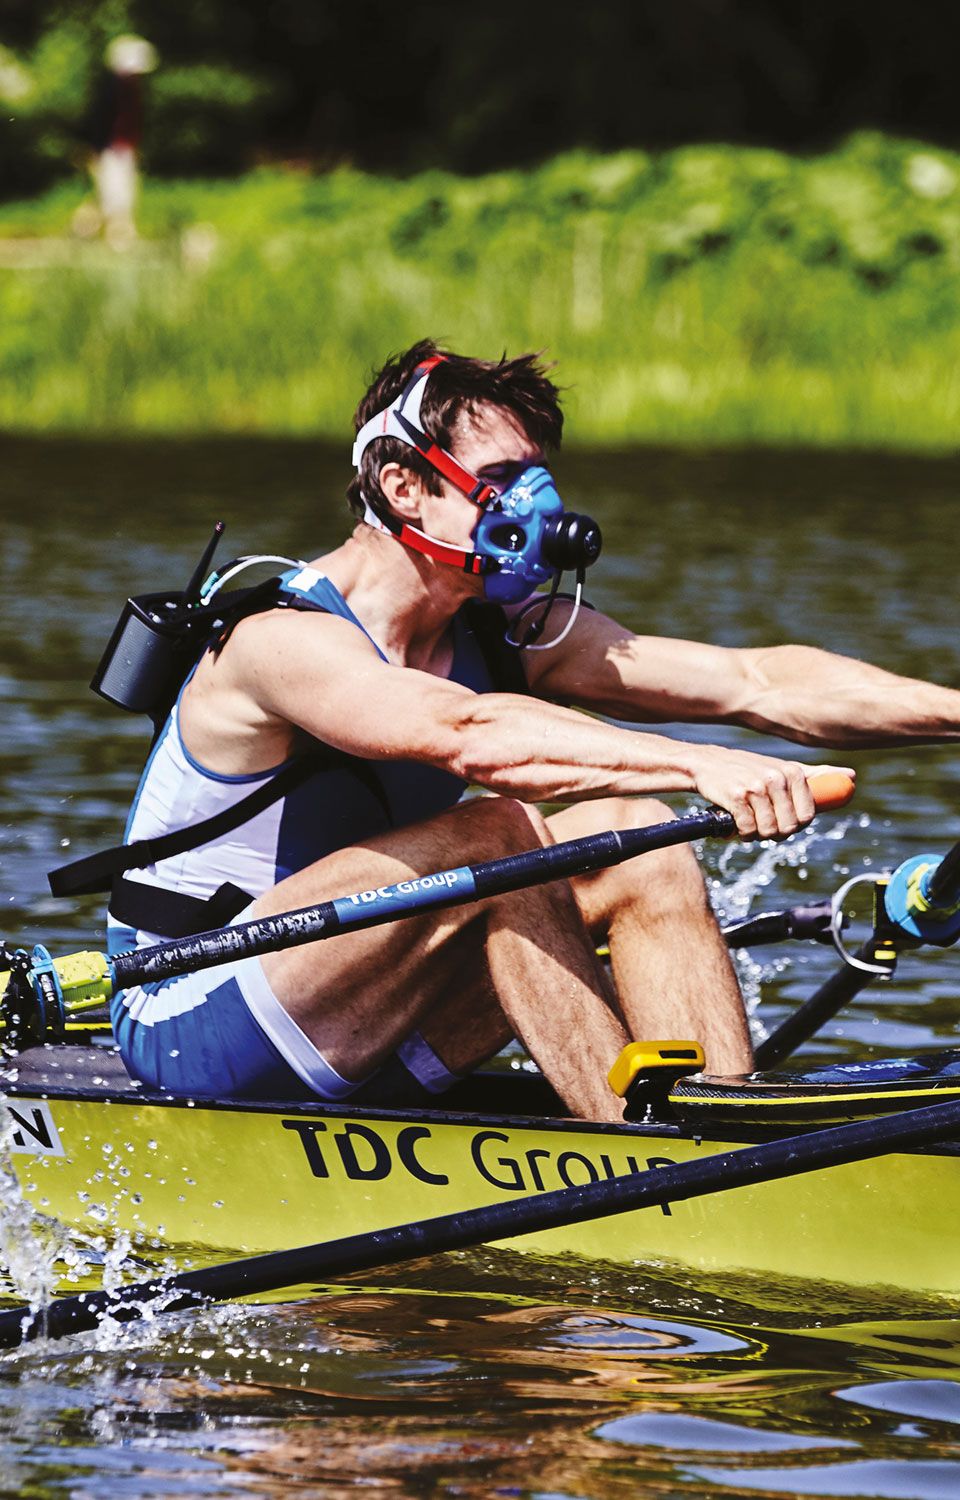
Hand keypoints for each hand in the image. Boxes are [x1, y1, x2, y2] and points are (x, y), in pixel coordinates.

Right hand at [689, 747, 855, 839]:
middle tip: (761, 822)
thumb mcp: (784, 768)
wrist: (707, 764)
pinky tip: (735, 823)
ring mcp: (756, 787)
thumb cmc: (749, 769)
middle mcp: (777, 778)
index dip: (795, 825)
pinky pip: (748, 830)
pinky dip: (741, 833)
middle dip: (775, 832)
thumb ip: (818, 775)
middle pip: (789, 827)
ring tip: (747, 821)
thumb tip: (851, 776)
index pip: (807, 815)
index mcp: (793, 772)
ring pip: (769, 831)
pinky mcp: (736, 797)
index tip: (782, 820)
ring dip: (756, 834)